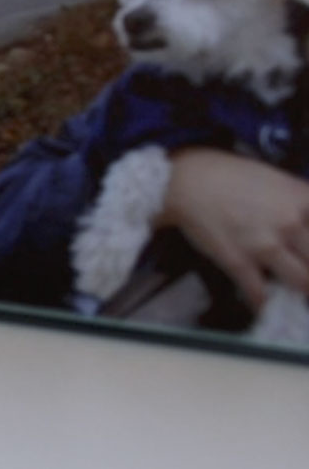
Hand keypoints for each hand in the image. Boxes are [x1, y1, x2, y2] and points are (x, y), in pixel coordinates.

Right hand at [159, 148, 308, 307]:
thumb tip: (308, 217)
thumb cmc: (227, 174)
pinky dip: (265, 304)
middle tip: (308, 273)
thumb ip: (300, 199)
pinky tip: (267, 308)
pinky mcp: (239, 262)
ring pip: (303, 282)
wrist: (184, 181)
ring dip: (304, 292)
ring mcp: (265, 245)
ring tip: (301, 297)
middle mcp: (290, 223)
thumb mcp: (275, 177)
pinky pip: (260, 293)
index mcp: (302, 199)